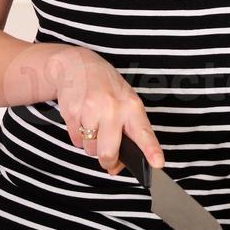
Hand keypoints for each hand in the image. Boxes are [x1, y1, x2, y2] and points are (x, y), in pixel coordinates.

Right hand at [47, 45, 163, 176]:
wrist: (76, 64)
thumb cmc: (104, 84)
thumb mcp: (125, 100)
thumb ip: (126, 131)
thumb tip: (116, 166)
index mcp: (131, 106)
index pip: (144, 132)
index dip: (151, 150)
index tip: (158, 163)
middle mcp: (112, 108)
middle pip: (108, 153)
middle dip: (107, 161)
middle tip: (108, 160)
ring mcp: (91, 111)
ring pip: (90, 150)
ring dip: (91, 145)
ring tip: (93, 124)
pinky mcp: (72, 113)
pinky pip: (76, 141)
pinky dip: (79, 136)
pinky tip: (82, 119)